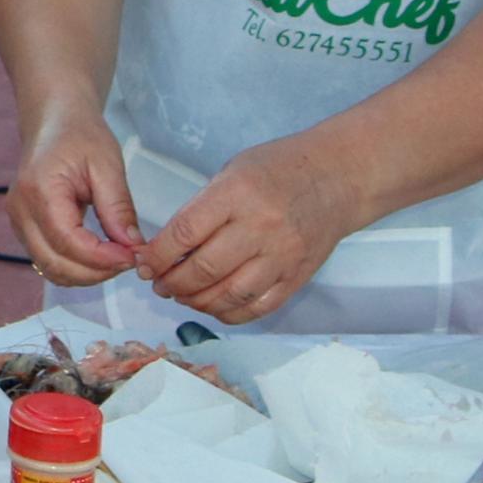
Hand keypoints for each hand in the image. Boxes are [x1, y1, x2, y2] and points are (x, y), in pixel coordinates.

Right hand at [6, 103, 144, 285]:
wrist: (55, 121)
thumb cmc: (80, 135)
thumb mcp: (108, 165)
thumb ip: (118, 208)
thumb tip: (132, 246)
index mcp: (39, 191)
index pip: (68, 242)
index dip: (102, 258)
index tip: (132, 257)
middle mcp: (20, 210)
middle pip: (54, 263)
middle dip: (95, 272)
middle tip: (129, 261)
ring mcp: (18, 221)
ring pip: (49, 267)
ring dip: (85, 274)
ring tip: (116, 258)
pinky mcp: (24, 227)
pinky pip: (47, 259)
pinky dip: (74, 266)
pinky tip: (99, 255)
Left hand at [134, 136, 356, 323]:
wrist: (339, 177)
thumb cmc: (279, 169)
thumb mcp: (232, 172)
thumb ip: (202, 209)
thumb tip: (165, 249)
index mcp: (238, 194)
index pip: (185, 233)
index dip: (157, 255)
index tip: (143, 264)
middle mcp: (261, 227)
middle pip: (204, 270)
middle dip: (172, 283)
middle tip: (159, 284)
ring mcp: (282, 256)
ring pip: (229, 295)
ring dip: (196, 302)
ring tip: (182, 296)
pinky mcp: (297, 276)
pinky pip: (257, 307)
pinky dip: (229, 313)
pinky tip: (214, 305)